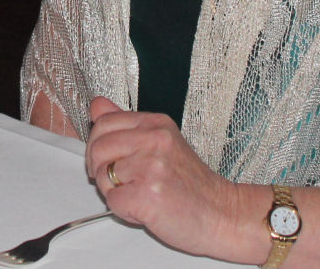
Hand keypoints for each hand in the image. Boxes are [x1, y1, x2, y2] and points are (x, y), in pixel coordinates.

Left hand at [84, 97, 257, 258]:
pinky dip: (124, 211)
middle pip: (98, 148)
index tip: (111, 160)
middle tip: (123, 183)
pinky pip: (113, 202)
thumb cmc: (192, 185)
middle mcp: (154, 140)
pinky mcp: (148, 195)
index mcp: (155, 124)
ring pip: (102, 176)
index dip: (99, 145)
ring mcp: (151, 166)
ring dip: (115, 192)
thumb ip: (126, 124)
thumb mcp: (161, 143)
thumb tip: (97, 105)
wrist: (222, 215)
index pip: (103, 122)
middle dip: (101, 170)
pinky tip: (146, 209)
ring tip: (140, 195)